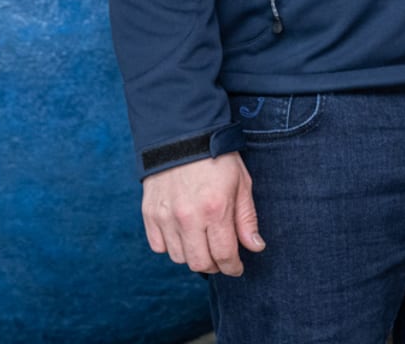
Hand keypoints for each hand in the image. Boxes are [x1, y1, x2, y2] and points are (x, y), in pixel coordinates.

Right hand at [141, 152, 263, 275]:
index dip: (233, 267)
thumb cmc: (218, 160)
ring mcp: (165, 217)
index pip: (224, 254)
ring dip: (193, 255)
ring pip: (179, 257)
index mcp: (215, 209)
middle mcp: (188, 217)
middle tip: (221, 258)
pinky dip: (172, 246)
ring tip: (203, 242)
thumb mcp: (242, 184)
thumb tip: (255, 247)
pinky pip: (159, 246)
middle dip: (214, 266)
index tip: (236, 268)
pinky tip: (183, 234)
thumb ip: (247, 219)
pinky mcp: (149, 215)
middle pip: (199, 262)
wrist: (183, 137)